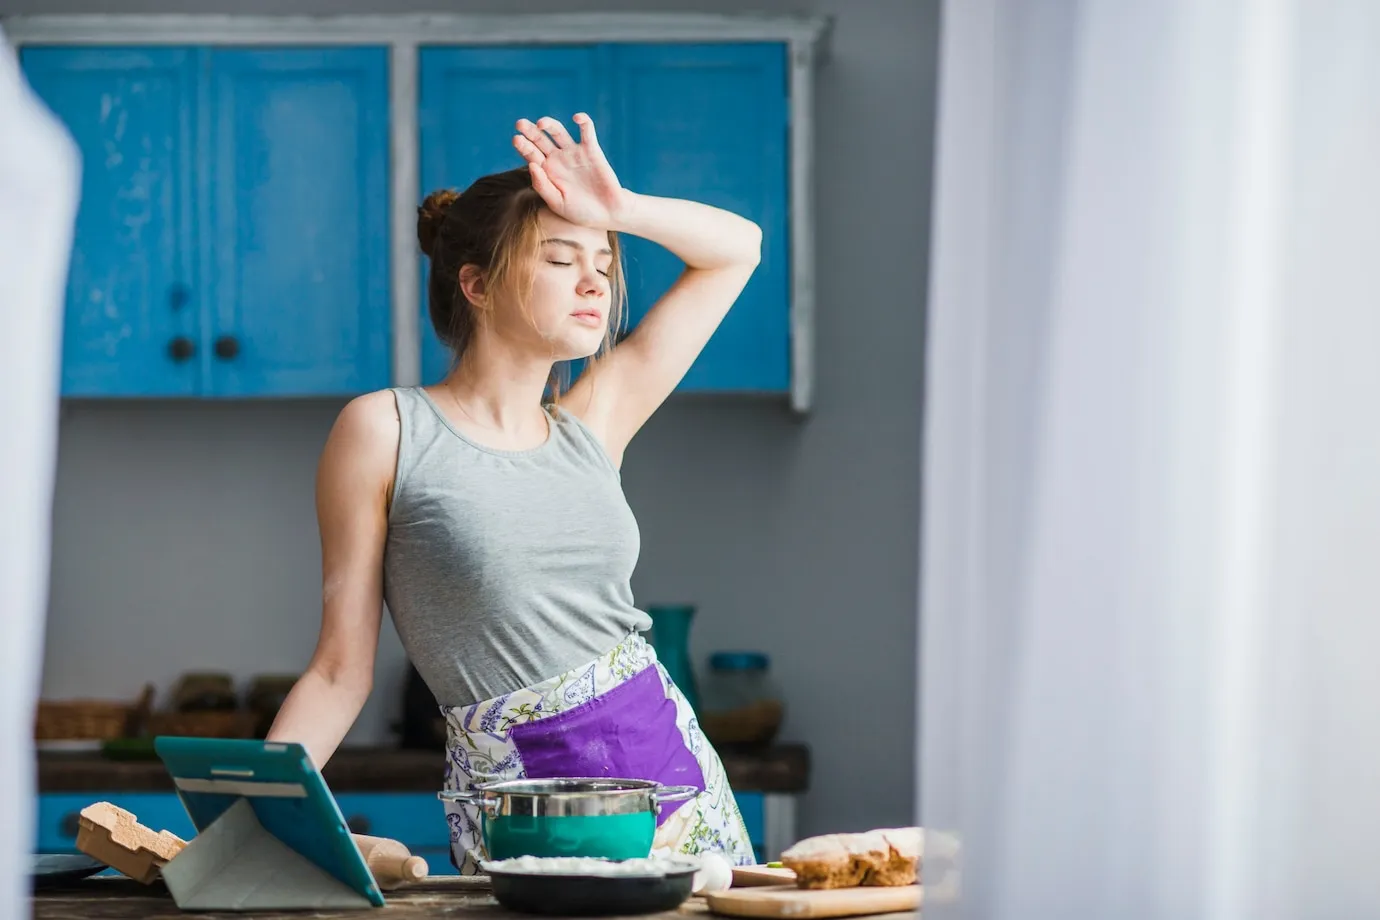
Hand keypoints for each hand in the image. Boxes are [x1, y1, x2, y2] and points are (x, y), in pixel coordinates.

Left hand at [513, 114, 628, 227]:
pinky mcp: (592, 150)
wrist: (608, 214)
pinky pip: (587, 132)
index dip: (523, 146)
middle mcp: (558, 159)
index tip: (516, 139)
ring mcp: (574, 153)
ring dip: (549, 124)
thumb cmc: (581, 212)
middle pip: (540, 139)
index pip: (531, 154)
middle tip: (520, 123)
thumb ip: (543, 186)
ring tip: (541, 124)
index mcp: (546, 171)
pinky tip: (577, 118)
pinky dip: (583, 121)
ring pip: (559, 132)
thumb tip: (532, 165)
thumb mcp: (558, 203)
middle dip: (530, 131)